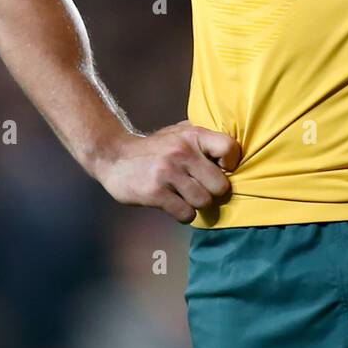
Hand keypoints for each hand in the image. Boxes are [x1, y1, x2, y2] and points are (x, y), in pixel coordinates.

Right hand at [94, 119, 241, 222]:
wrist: (114, 157)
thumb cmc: (154, 148)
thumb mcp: (178, 133)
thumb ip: (203, 138)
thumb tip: (233, 151)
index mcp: (192, 135)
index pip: (230, 149)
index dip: (231, 164)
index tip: (221, 169)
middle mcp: (182, 152)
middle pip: (220, 185)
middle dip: (213, 192)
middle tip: (202, 189)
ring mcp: (168, 172)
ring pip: (204, 201)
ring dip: (197, 204)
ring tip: (185, 196)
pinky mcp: (155, 192)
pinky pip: (186, 214)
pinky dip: (184, 214)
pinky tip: (175, 205)